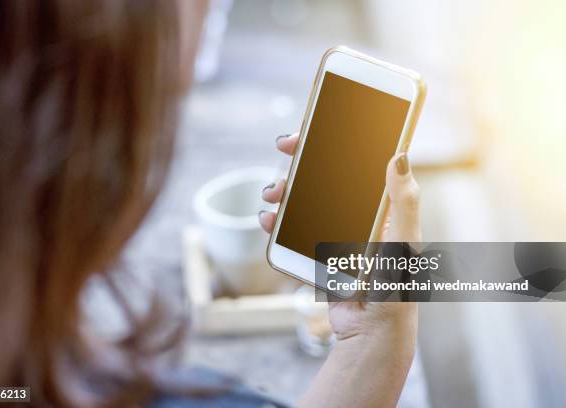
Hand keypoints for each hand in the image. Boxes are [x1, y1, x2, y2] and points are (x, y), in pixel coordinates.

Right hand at [259, 133, 419, 340]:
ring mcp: (335, 232)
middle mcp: (357, 213)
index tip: (317, 127)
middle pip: (325, 175)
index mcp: (381, 205)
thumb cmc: (397, 288)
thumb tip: (398, 155)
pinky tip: (270, 220)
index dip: (337, 141)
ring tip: (272, 193)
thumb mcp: (405, 241)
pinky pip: (293, 229)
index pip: (358, 162)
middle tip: (286, 147)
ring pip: (304, 199)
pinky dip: (278, 222)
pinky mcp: (317, 251)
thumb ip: (404, 201)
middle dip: (303, 159)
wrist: (372, 332)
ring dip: (285, 190)